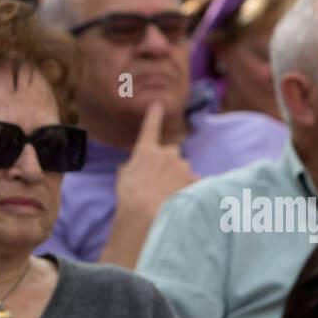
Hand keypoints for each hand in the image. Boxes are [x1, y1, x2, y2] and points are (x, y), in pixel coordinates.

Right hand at [114, 102, 198, 217]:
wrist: (147, 212)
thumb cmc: (130, 196)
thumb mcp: (123, 179)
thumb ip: (130, 167)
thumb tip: (132, 166)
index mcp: (147, 151)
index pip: (150, 128)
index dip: (154, 116)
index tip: (158, 105)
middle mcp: (167, 154)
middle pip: (171, 152)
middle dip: (168, 162)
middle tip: (159, 181)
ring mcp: (183, 167)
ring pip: (183, 168)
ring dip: (178, 177)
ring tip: (168, 195)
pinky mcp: (194, 181)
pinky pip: (194, 183)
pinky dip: (190, 189)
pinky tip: (183, 200)